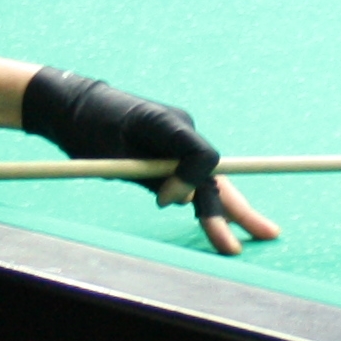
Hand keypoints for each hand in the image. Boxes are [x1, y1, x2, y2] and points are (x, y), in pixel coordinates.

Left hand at [21, 67, 282, 254]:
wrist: (72, 105)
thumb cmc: (85, 127)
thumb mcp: (110, 155)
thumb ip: (148, 174)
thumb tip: (180, 200)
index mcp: (167, 124)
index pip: (203, 156)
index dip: (189, 183)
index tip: (161, 201)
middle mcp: (181, 130)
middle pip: (217, 173)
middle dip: (239, 208)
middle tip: (268, 234)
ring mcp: (178, 140)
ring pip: (209, 179)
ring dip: (229, 210)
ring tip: (254, 235)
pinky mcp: (170, 151)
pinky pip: (193, 179)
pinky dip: (206, 201)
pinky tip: (224, 222)